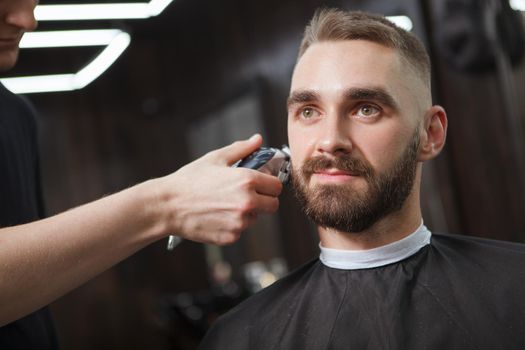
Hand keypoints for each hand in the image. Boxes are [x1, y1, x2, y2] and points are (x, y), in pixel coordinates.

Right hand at [158, 134, 282, 244]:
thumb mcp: (216, 159)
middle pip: (273, 206)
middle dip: (264, 200)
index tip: (261, 185)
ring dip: (247, 213)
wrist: (168, 206)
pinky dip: (232, 225)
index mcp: (247, 180)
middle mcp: (247, 202)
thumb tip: (257, 139)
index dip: (270, 184)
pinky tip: (216, 215)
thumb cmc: (190, 180)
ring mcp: (239, 222)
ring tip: (224, 204)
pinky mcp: (231, 237)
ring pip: (256, 219)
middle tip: (247, 195)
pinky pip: (240, 231)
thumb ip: (242, 149)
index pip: (277, 186)